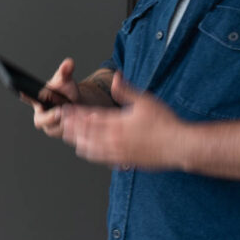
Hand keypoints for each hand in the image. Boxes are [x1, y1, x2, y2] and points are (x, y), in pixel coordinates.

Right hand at [24, 57, 80, 137]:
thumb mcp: (67, 80)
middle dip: (51, 116)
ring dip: (66, 122)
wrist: (77, 105)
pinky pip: (66, 133)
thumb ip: (66, 72)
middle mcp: (41, 117)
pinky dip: (75, 126)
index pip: (28, 99)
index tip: (22, 91)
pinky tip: (85, 119)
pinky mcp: (62, 134)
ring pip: (56, 129)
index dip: (25, 96)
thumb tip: (69, 62)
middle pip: (42, 120)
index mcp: (38, 102)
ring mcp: (51, 127)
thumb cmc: (67, 91)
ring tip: (77, 113)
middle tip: (61, 110)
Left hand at [60, 71, 182, 169]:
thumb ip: (126, 90)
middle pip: (86, 134)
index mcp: (118, 123)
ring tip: (70, 136)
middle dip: (72, 127)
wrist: (177, 146)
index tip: (66, 109)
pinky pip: (101, 159)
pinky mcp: (124, 161)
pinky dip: (91, 153)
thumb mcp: (146, 100)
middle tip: (62, 122)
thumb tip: (115, 77)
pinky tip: (88, 151)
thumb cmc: (165, 123)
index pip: (90, 117)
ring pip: (91, 148)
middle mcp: (114, 140)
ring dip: (78, 141)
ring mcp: (118, 153)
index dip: (76, 114)